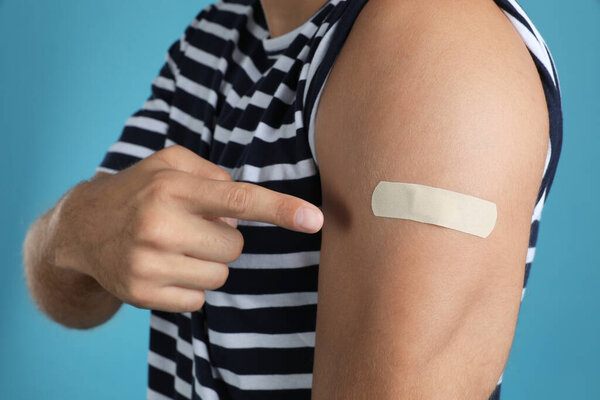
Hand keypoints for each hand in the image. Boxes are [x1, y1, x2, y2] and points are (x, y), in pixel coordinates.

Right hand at [56, 145, 323, 312]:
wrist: (81, 229)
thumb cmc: (137, 191)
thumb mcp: (168, 163)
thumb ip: (212, 173)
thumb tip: (244, 206)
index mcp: (171, 187)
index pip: (238, 199)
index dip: (280, 209)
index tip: (314, 219)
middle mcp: (159, 225)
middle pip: (235, 246)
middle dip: (223, 236)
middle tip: (193, 226)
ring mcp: (148, 263)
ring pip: (220, 275)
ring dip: (207, 262)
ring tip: (176, 245)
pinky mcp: (142, 294)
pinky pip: (199, 299)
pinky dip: (190, 285)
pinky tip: (164, 266)